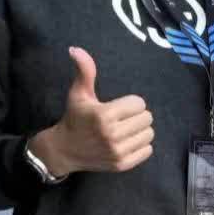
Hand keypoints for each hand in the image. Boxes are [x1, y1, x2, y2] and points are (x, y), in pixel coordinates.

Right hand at [28, 49, 153, 177]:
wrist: (64, 150)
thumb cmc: (75, 118)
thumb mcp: (78, 93)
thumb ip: (84, 70)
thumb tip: (75, 49)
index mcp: (104, 115)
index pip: (139, 103)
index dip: (130, 103)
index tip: (117, 107)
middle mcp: (111, 135)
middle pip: (147, 118)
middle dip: (136, 116)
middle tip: (122, 119)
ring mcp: (117, 152)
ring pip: (149, 134)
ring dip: (140, 130)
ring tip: (125, 130)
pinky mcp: (122, 165)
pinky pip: (147, 151)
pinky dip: (141, 145)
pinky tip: (127, 142)